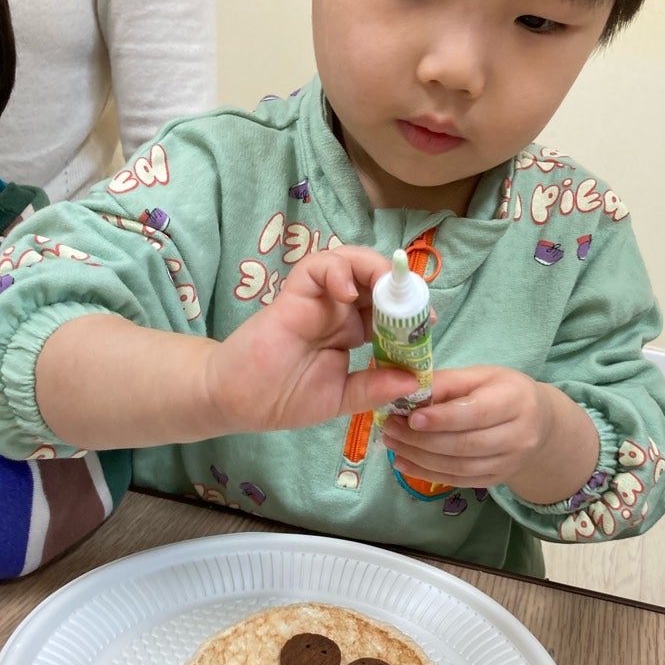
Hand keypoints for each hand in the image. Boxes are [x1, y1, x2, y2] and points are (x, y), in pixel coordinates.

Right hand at [207, 246, 415, 432]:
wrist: (237, 402)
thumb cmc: (283, 398)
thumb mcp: (339, 399)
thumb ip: (373, 388)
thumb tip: (414, 380)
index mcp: (351, 333)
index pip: (389, 311)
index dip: (410, 313)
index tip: (426, 326)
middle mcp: (338, 311)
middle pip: (376, 281)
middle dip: (400, 287)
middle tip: (416, 305)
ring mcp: (318, 300)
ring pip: (351, 262)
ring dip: (375, 269)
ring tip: (389, 290)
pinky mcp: (295, 294)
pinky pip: (318, 266)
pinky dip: (338, 269)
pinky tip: (349, 291)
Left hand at [381, 365, 599, 501]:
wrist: (539, 423)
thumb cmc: (502, 392)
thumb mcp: (480, 376)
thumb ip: (446, 382)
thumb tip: (407, 390)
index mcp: (516, 400)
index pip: (477, 413)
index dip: (443, 419)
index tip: (411, 417)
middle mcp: (519, 435)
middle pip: (465, 444)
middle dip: (422, 439)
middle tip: (390, 428)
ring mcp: (509, 462)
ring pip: (459, 467)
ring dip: (419, 458)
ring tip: (392, 444)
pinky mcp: (497, 479)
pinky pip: (458, 481)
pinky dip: (426, 474)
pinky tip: (403, 463)